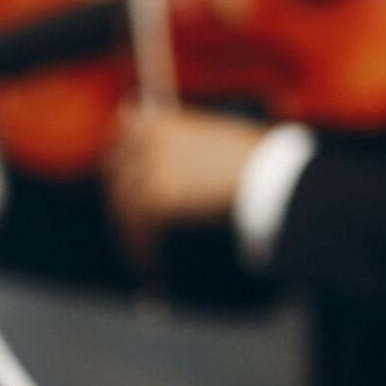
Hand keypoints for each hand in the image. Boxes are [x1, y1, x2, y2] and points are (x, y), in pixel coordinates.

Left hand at [103, 105, 265, 265]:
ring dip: (130, 233)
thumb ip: (179, 140)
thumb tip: (159, 157)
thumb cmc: (254, 158)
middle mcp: (147, 141)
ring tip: (143, 255)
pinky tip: (154, 265)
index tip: (119, 176)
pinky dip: (143, 250)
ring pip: (124, 207)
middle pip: (115, 173)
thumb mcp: (212, 135)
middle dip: (120, 201)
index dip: (119, 157)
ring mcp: (148, 170)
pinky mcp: (155, 200)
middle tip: (128, 226)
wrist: (269, 176)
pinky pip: (138, 230)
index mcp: (161, 120)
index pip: (121, 133)